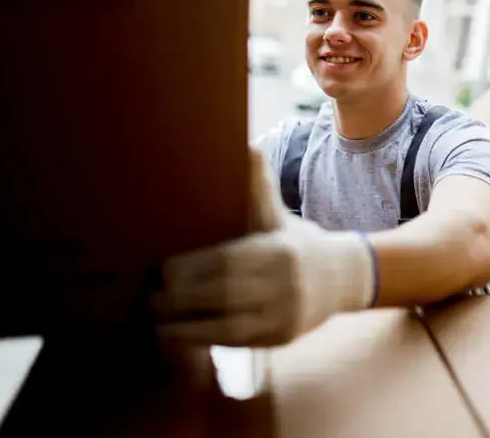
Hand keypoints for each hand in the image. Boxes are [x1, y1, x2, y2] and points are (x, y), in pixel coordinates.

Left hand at [153, 147, 376, 346]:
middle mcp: (283, 284)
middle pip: (222, 295)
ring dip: (185, 328)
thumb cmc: (294, 242)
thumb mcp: (277, 213)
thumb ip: (257, 185)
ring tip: (155, 323)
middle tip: (147, 295)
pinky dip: (205, 340)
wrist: (342, 277)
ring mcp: (283, 316)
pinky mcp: (280, 339)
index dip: (189, 267)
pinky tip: (180, 336)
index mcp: (277, 250)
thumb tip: (245, 145)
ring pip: (226, 327)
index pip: (226, 260)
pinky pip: (236, 344)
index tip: (160, 268)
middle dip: (180, 299)